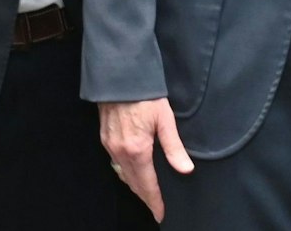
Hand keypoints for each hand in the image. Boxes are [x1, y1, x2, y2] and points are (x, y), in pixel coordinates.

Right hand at [99, 98, 194, 221]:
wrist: (119, 77)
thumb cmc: (145, 95)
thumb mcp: (165, 119)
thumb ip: (174, 147)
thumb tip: (185, 169)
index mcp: (137, 150)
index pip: (147, 184)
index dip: (154, 201)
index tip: (160, 213)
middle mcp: (120, 152)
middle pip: (133, 183)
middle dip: (145, 196)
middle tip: (155, 206)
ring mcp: (110, 146)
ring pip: (122, 174)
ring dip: (134, 186)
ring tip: (146, 193)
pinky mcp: (105, 138)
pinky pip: (115, 163)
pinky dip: (125, 173)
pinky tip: (133, 172)